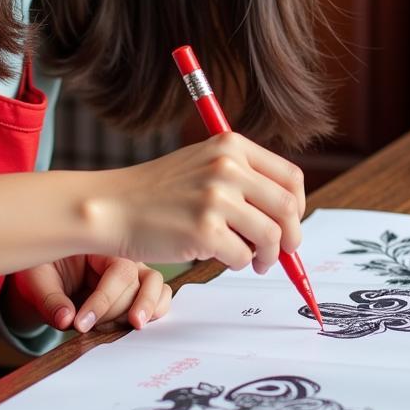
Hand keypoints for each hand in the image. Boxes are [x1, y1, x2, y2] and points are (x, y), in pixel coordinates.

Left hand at [7, 255, 172, 332]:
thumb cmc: (43, 269)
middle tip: (93, 329)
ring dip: (148, 308)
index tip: (80, 324)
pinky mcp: (137, 290)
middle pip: (138, 283)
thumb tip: (66, 320)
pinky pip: (158, 297)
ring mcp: (134, 271)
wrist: (45, 276)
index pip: (118, 272)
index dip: (103, 301)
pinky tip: (135, 326)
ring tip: (132, 327)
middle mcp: (123, 255)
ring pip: (157, 286)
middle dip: (117, 311)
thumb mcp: (37, 278)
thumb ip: (50, 300)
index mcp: (101, 244)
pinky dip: (155, 311)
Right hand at [92, 132, 305, 274]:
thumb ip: (243, 177)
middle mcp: (227, 167)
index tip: (290, 223)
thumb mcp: (203, 164)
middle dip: (291, 238)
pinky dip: (236, 263)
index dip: (297, 206)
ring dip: (266, 256)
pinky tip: (218, 256)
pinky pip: (242, 257)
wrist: (113, 206)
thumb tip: (288, 213)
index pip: (290, 177)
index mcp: (231, 145)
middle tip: (281, 253)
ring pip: (271, 237)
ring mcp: (216, 198)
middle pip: (288, 208)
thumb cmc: (157, 192)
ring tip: (250, 259)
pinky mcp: (204, 230)